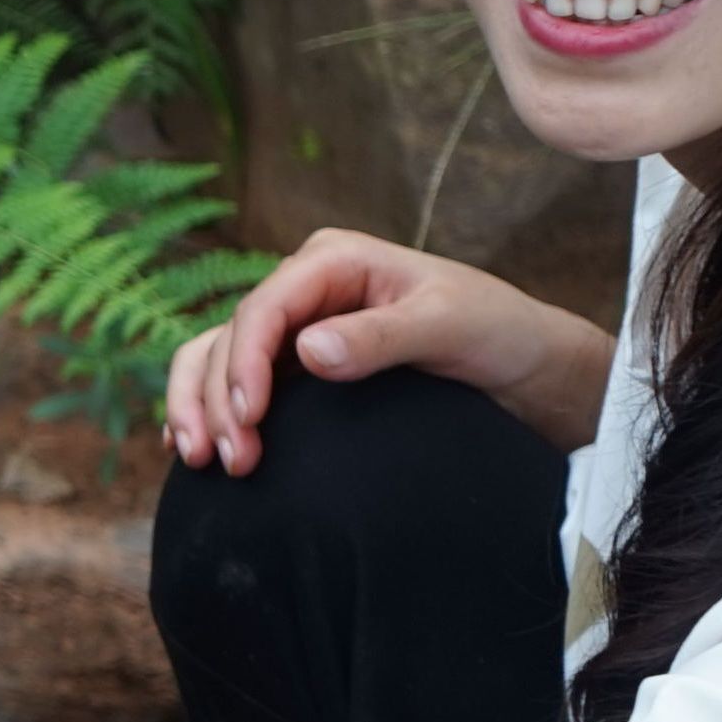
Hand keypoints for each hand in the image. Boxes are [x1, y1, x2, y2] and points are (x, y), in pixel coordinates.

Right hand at [163, 227, 613, 472]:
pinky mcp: (298, 366)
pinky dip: (209, 409)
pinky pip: (235, 380)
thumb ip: (379, 337)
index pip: (263, 308)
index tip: (250, 418)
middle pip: (231, 338)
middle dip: (219, 399)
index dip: (244, 363)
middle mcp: (304, 289)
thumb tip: (305, 352)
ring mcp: (298, 327)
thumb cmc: (497, 332)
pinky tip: (193, 446)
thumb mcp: (447, 327)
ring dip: (200, 407)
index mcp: (332, 261)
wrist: (528, 367)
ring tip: (199, 459)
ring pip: (218, 358)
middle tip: (232, 460)